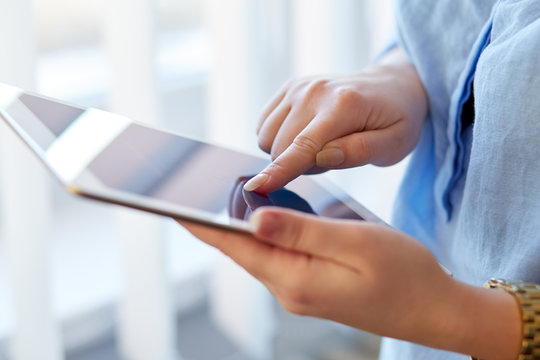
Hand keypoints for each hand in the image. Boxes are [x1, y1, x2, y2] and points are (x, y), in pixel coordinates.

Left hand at [177, 208, 520, 359]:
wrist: (435, 309)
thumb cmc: (404, 273)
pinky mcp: (312, 286)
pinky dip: (266, 235)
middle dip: (216, 222)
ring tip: (223, 198)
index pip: (235, 246)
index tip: (171, 203)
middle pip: (242, 250)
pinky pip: (279, 256)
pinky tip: (265, 218)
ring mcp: (300, 290)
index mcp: (295, 278)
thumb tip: (253, 217)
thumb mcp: (354, 243)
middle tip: (193, 190)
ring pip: (260, 252)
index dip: (202, 224)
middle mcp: (290, 289)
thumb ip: (302, 230)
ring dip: (241, 227)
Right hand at [244, 47, 427, 192]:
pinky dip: (279, 138)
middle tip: (334, 156)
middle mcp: (315, 90)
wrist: (392, 86)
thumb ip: (359, 151)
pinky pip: (263, 125)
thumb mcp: (394, 145)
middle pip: (280, 146)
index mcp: (344, 104)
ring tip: (321, 144)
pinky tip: (306, 134)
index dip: (280, 170)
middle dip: (299, 164)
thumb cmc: (397, 120)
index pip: (304, 145)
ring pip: (267, 137)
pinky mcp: (289, 87)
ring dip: (287, 152)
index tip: (256, 187)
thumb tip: (323, 157)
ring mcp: (299, 86)